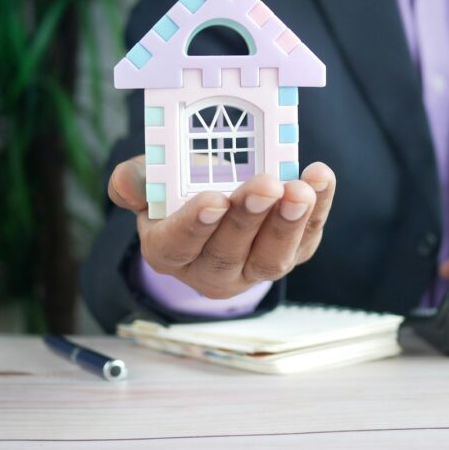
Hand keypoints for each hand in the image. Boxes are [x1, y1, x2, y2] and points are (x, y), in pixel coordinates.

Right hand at [108, 155, 335, 298]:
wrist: (218, 200)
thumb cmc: (181, 190)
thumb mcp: (152, 182)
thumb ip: (137, 180)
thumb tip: (128, 181)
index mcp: (169, 250)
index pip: (178, 245)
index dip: (196, 225)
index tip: (214, 200)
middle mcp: (211, 270)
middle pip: (228, 253)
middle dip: (249, 219)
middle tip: (266, 186)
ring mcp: (254, 268)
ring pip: (271, 258)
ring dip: (288, 223)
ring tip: (300, 190)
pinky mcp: (291, 254)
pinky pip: (306, 239)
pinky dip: (318, 210)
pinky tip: (320, 179)